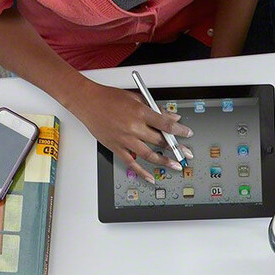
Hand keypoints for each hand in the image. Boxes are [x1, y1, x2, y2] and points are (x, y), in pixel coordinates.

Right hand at [66, 80, 194, 182]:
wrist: (87, 102)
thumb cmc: (109, 97)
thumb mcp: (136, 98)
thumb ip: (155, 109)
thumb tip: (171, 117)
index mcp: (140, 112)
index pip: (166, 124)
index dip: (180, 130)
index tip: (188, 133)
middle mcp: (133, 127)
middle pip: (160, 141)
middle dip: (177, 148)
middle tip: (187, 153)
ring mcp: (124, 139)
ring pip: (149, 155)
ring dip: (165, 162)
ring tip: (176, 166)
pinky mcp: (115, 147)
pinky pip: (131, 163)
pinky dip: (141, 172)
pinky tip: (150, 177)